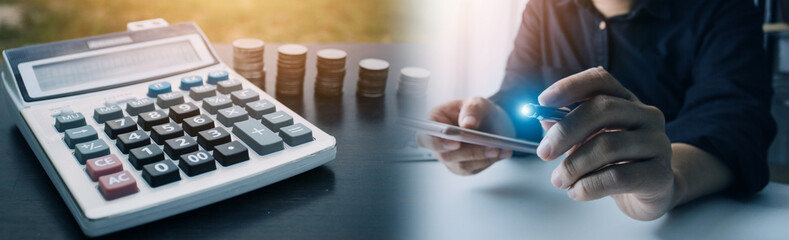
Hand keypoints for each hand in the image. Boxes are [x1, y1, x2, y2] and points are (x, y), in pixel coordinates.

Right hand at [416, 97, 514, 174]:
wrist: (492, 121)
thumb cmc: (479, 111)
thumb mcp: (477, 102)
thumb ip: (472, 109)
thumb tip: (468, 124)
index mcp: (434, 123)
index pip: (426, 138)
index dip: (437, 143)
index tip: (455, 143)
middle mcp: (439, 144)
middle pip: (445, 155)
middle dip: (468, 152)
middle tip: (489, 147)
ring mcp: (451, 158)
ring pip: (462, 165)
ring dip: (482, 157)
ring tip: (500, 148)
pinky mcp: (465, 167)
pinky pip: (475, 168)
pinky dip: (490, 161)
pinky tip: (503, 152)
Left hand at [538, 67, 674, 220]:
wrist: (656, 192)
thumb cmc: (617, 162)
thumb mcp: (589, 141)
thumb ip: (568, 128)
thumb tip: (543, 118)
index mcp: (627, 101)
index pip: (600, 80)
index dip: (570, 86)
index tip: (542, 101)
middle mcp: (647, 116)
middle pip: (602, 109)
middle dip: (565, 131)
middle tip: (544, 153)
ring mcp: (658, 143)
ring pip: (607, 146)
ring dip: (573, 165)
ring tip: (559, 180)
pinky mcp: (659, 174)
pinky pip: (617, 177)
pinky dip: (588, 186)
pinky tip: (576, 192)